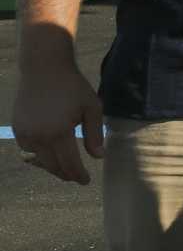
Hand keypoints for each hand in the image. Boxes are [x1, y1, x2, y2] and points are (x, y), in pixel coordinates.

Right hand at [11, 57, 103, 184]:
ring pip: (38, 160)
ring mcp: (24, 133)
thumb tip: (98, 157)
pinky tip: (50, 153)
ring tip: (65, 167)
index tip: (86, 181)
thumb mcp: (92, 107)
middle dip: (66, 174)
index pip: (69, 164)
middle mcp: (38, 137)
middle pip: (52, 166)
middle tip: (77, 177)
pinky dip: (39, 155)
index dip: (78, 175)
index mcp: (58, 133)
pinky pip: (28, 149)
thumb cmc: (72, 87)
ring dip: (52, 166)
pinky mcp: (17, 128)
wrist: (44, 69)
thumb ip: (94, 134)